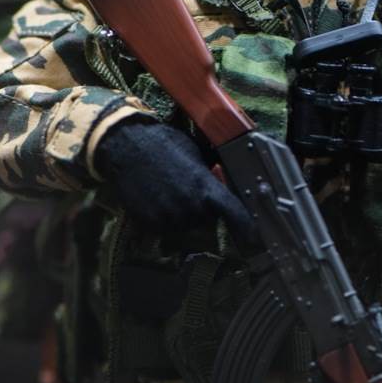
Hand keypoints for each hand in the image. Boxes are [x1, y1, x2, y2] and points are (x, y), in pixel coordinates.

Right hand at [96, 120, 254, 241]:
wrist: (125, 146)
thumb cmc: (163, 143)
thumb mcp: (196, 152)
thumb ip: (213, 173)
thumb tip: (229, 181)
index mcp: (206, 188)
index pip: (235, 214)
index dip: (248, 229)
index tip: (256, 240)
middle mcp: (190, 208)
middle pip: (208, 220)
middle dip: (204, 208)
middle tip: (188, 187)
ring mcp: (169, 219)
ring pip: (186, 225)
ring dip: (183, 213)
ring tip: (169, 189)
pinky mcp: (150, 224)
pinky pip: (166, 227)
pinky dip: (164, 216)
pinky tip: (156, 196)